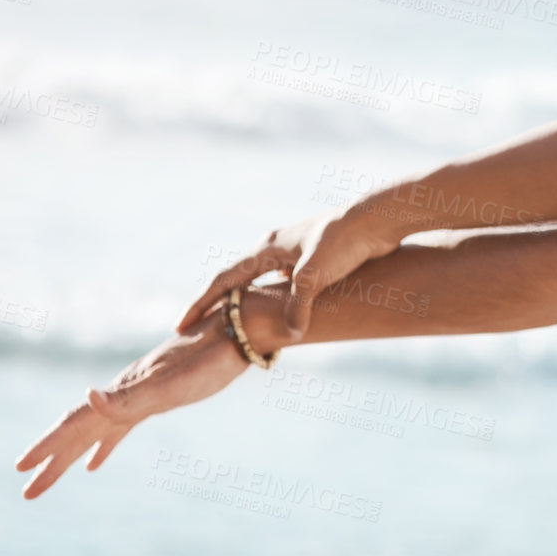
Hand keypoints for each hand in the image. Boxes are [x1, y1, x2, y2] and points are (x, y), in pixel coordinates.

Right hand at [14, 307, 248, 498]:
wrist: (242, 327)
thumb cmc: (211, 357)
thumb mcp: (172, 382)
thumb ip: (130, 396)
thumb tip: (87, 398)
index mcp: (123, 391)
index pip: (76, 423)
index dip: (48, 447)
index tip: (20, 469)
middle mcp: (126, 391)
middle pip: (80, 431)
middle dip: (52, 460)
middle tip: (27, 492)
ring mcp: (142, 392)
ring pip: (97, 430)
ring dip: (72, 454)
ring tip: (50, 476)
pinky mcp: (161, 394)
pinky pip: (121, 426)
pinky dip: (105, 444)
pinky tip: (97, 461)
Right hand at [177, 209, 397, 339]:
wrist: (377, 220)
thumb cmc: (344, 242)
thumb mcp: (315, 276)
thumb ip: (298, 306)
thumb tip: (291, 335)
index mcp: (266, 248)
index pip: (224, 280)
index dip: (201, 305)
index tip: (179, 326)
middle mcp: (275, 247)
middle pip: (236, 279)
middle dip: (217, 304)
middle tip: (197, 328)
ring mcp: (293, 251)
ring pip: (261, 280)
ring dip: (246, 300)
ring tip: (232, 321)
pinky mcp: (313, 256)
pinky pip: (284, 282)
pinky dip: (274, 297)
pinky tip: (278, 310)